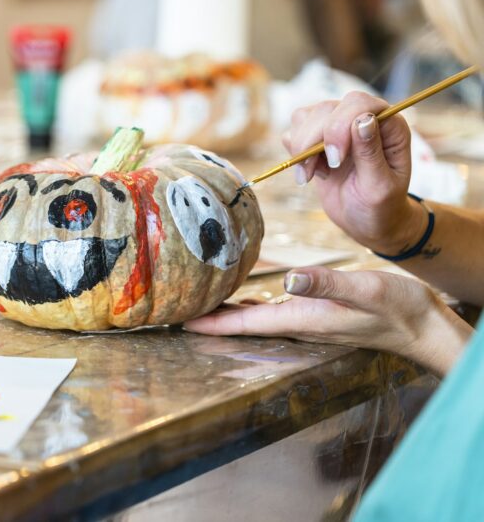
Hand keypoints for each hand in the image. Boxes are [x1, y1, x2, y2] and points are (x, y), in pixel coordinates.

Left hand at [183, 267, 473, 375]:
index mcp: (302, 318)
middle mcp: (299, 323)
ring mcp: (308, 320)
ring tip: (200, 300)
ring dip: (229, 311)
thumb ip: (326, 283)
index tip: (180, 321)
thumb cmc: (397, 308)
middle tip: (178, 308)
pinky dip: (254, 301)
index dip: (212, 323)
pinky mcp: (318, 313)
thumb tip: (288, 278)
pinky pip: (275, 309)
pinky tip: (245, 291)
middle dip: (211, 318)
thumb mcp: (363, 289)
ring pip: (257, 316)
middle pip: (243, 322)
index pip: (245, 322)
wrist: (424, 325)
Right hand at [286, 91, 423, 253]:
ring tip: (310, 174)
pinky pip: (294, 131)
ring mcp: (338, 127)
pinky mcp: (318, 139)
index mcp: (389, 126)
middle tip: (316, 172)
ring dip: (301, 148)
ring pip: (305, 116)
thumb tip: (363, 119)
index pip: (358, 104)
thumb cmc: (381, 207)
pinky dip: (295, 153)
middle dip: (314, 141)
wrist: (366, 222)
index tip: (335, 160)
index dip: (340, 126)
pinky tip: (311, 172)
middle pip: (326, 109)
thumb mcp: (380, 187)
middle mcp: (363, 119)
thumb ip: (370, 153)